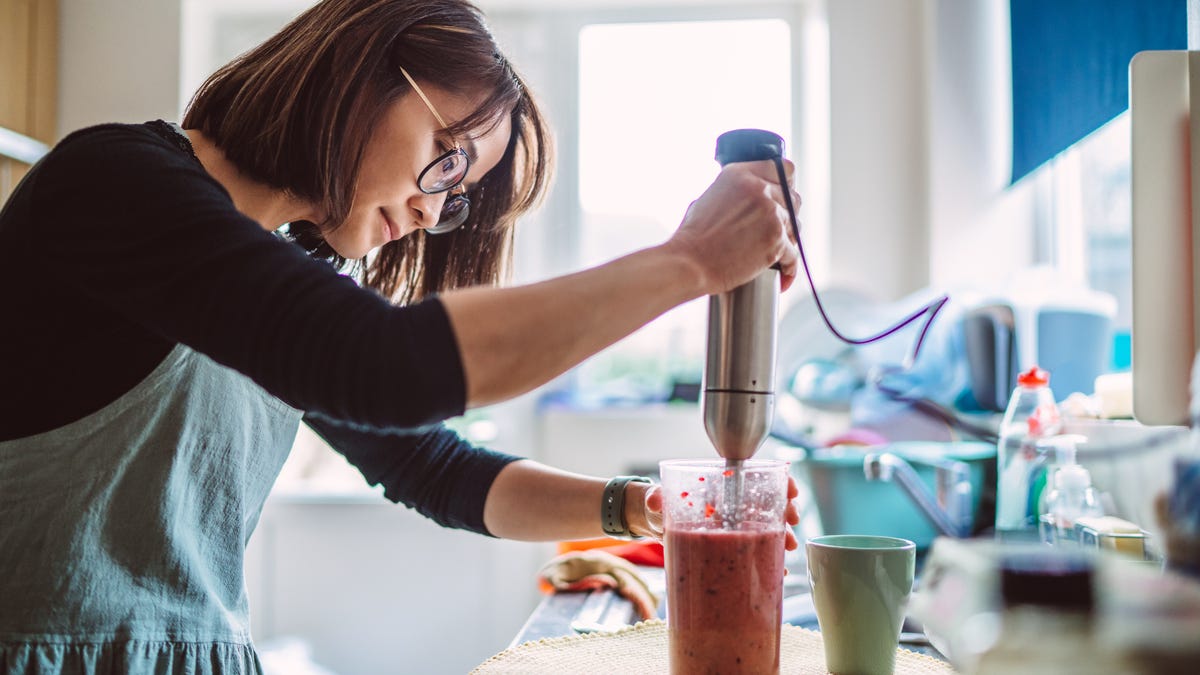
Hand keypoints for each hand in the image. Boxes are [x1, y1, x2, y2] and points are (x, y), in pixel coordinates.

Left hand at [627, 476, 802, 551]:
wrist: (654, 523)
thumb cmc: (659, 503)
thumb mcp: (657, 498)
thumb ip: (655, 496)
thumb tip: (654, 500)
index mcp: (721, 486)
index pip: (758, 476)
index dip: (780, 479)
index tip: (791, 489)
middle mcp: (733, 504)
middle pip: (770, 502)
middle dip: (787, 510)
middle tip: (792, 521)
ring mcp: (734, 526)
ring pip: (768, 526)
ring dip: (783, 535)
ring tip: (789, 547)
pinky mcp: (730, 546)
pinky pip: (756, 551)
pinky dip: (769, 559)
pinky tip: (779, 569)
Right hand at [664, 160, 801, 294]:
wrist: (689, 263)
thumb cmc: (692, 237)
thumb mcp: (709, 197)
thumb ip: (734, 192)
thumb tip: (748, 198)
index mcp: (740, 174)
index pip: (781, 168)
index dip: (786, 183)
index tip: (783, 195)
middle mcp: (758, 190)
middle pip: (793, 198)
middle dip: (787, 214)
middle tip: (777, 228)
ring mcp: (770, 215)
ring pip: (795, 226)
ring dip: (787, 239)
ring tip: (775, 252)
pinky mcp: (776, 241)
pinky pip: (794, 254)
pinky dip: (789, 267)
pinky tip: (784, 273)